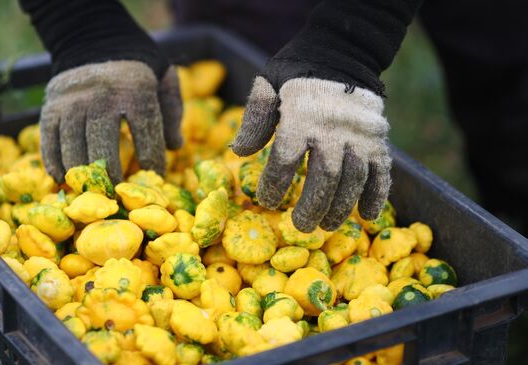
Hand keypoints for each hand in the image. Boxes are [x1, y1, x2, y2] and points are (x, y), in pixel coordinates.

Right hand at [40, 61, 182, 183]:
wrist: (94, 38)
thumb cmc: (136, 67)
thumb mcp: (164, 79)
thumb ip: (172, 111)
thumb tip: (176, 147)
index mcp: (134, 90)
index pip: (146, 136)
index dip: (153, 162)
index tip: (155, 177)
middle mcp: (100, 96)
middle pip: (103, 150)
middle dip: (113, 177)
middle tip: (119, 193)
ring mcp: (71, 103)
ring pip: (74, 151)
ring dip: (83, 176)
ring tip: (93, 192)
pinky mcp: (50, 107)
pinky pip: (49, 143)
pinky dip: (55, 164)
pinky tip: (64, 178)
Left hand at [232, 76, 390, 232]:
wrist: (342, 52)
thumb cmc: (297, 73)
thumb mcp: (268, 85)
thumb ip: (256, 118)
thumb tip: (238, 152)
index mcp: (302, 115)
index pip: (286, 158)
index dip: (275, 184)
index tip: (267, 200)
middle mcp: (334, 128)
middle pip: (325, 176)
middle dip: (312, 206)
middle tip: (300, 226)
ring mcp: (360, 135)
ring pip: (354, 179)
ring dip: (341, 206)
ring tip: (326, 226)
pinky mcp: (378, 139)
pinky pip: (382, 171)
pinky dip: (377, 195)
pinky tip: (366, 215)